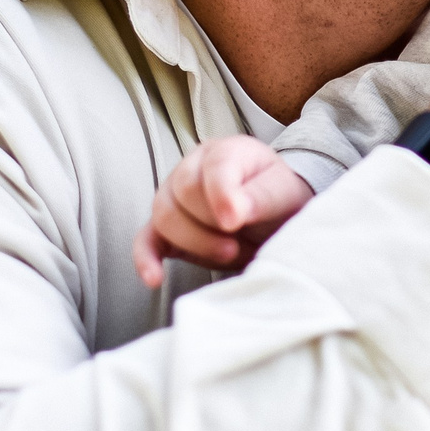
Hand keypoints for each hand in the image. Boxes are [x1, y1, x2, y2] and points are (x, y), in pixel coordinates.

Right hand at [132, 136, 316, 287]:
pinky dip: (146, 259)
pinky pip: (145, 240)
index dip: (221, 195)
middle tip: (238, 243)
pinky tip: (154, 278)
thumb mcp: (284, 194)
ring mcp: (173, 197)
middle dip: (211, 224)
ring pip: (164, 216)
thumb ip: (262, 197)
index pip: (215, 166)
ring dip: (194, 243)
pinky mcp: (164, 229)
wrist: (276, 219)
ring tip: (228, 254)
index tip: (234, 221)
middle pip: (183, 191)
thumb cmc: (279, 201)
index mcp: (226, 152)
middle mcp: (192, 168)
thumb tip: (235, 210)